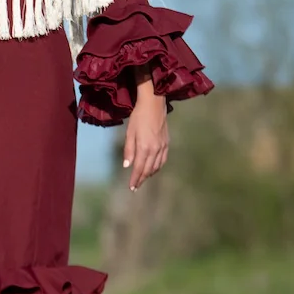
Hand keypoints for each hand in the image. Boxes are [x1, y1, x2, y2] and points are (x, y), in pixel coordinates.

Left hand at [122, 72, 168, 190]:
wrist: (154, 105)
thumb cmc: (138, 117)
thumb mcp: (130, 132)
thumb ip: (129, 150)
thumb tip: (127, 165)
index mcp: (145, 147)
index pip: (139, 168)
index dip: (135, 179)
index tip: (131, 187)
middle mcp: (155, 150)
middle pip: (148, 169)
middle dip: (141, 179)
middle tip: (135, 187)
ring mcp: (162, 147)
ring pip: (157, 166)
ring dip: (149, 174)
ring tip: (143, 179)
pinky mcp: (166, 143)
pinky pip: (163, 160)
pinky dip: (158, 167)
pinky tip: (154, 168)